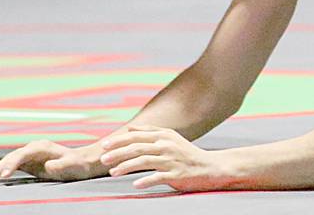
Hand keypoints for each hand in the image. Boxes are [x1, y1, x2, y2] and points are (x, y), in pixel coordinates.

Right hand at [0, 140, 104, 183]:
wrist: (81, 163)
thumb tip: (47, 166)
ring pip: (9, 161)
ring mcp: (30, 154)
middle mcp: (33, 148)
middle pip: (12, 156)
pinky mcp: (28, 162)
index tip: (4, 175)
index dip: (12, 164)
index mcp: (42, 146)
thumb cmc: (77, 164)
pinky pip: (12, 166)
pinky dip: (1, 171)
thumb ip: (60, 165)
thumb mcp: (71, 165)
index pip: (22, 154)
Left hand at [100, 125, 231, 191]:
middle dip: (118, 153)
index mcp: (163, 135)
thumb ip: (150, 132)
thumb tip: (130, 129)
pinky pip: (158, 177)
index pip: (136, 136)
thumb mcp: (170, 138)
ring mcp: (171, 160)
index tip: (104, 146)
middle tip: (103, 159)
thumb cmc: (186, 153)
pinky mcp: (177, 174)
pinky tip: (135, 184)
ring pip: (144, 161)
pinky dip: (146, 180)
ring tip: (113, 172)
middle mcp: (166, 145)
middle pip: (137, 148)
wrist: (210, 167)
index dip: (119, 140)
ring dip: (126, 167)